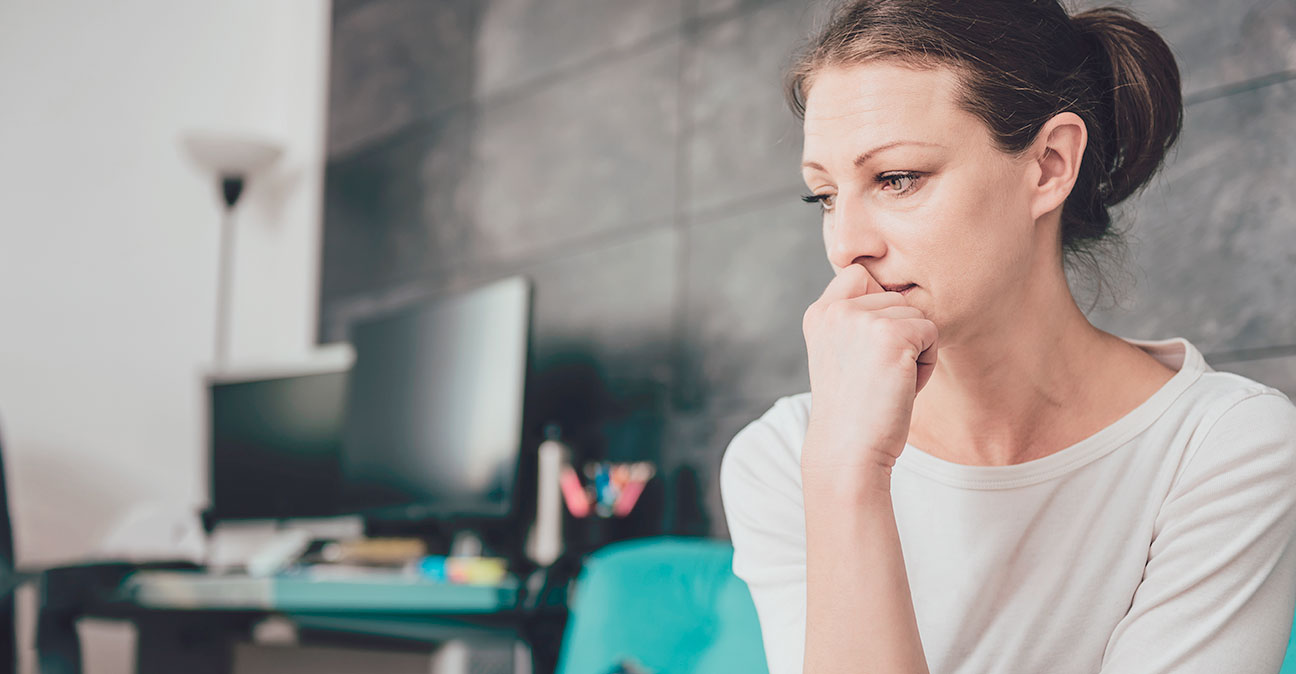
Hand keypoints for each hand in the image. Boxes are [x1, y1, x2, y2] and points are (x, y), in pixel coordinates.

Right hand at [801, 263, 938, 479]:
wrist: (848, 450)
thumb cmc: (854, 409)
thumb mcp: (840, 353)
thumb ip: (855, 319)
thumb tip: (897, 291)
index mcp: (819, 313)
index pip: (860, 275)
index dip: (877, 306)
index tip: (867, 350)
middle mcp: (836, 309)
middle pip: (896, 298)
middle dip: (899, 335)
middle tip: (876, 374)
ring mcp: (862, 319)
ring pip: (916, 315)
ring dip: (914, 350)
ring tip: (887, 381)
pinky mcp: (892, 334)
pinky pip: (932, 332)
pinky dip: (926, 363)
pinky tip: (901, 386)